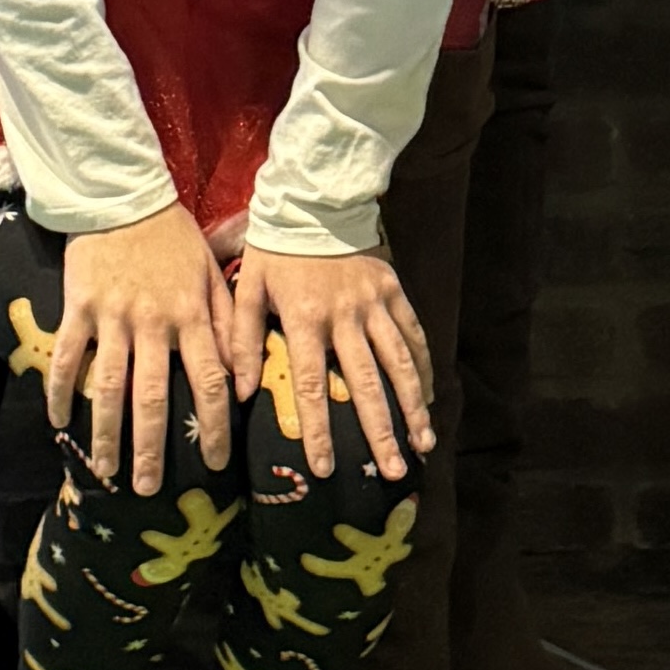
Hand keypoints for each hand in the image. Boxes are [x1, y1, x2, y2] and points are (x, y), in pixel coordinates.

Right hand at [50, 205, 236, 492]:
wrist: (122, 195)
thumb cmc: (174, 238)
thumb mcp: (213, 275)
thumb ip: (229, 326)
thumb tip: (243, 380)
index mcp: (192, 315)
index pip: (209, 381)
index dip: (214, 427)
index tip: (217, 464)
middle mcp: (153, 322)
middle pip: (153, 396)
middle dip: (151, 447)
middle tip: (149, 488)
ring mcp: (112, 316)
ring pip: (108, 385)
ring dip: (106, 432)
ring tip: (105, 470)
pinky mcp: (78, 306)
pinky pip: (66, 356)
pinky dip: (59, 390)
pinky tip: (58, 422)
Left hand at [228, 240, 433, 483]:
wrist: (314, 198)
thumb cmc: (273, 249)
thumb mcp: (248, 288)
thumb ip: (243, 339)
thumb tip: (239, 391)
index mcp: (304, 318)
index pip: (310, 385)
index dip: (318, 428)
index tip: (323, 467)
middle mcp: (344, 315)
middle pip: (366, 383)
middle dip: (380, 432)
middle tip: (393, 471)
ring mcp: (374, 303)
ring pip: (398, 363)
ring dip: (412, 406)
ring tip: (422, 444)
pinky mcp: (394, 290)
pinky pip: (413, 334)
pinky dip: (423, 367)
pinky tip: (430, 398)